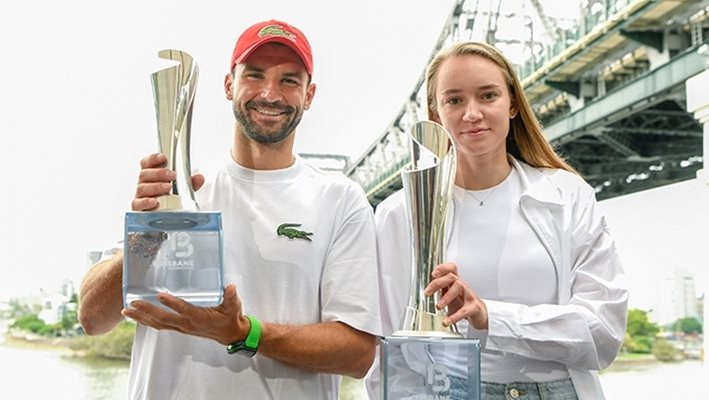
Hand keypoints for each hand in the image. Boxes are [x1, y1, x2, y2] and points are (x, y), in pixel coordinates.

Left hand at [121, 284, 249, 344]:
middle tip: (132, 303)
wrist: (229, 333)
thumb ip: (231, 296)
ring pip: (157, 324)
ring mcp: (181, 327)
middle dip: (147, 311)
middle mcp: (187, 324)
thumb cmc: (230, 317)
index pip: (184, 310)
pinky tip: (136, 315)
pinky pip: (159, 325)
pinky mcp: (178, 327)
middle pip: (163, 319)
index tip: (160, 295)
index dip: (172, 303)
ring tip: (126, 310)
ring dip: (141, 318)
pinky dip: (146, 321)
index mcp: (200, 317)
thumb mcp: (234, 305)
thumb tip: (230, 287)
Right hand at [131, 153, 205, 210]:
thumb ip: (190, 183)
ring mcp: (140, 196)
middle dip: (159, 173)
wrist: (163, 218)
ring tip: (168, 187)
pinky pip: (138, 204)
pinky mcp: (139, 209)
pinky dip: (146, 202)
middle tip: (172, 175)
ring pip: (142, 188)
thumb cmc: (168, 200)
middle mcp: (144, 184)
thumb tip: (200, 178)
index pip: (147, 163)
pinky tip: (155, 202)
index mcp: (151, 176)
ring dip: (156, 186)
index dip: (153, 159)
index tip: (163, 157)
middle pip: (145, 174)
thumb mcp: (182, 190)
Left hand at [424, 262, 487, 329]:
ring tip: (438, 307)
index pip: (451, 268)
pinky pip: (464, 311)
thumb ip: (440, 289)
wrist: (480, 314)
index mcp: (456, 282)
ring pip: (458, 287)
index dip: (442, 268)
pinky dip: (454, 317)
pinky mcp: (474, 308)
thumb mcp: (450, 294)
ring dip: (446, 297)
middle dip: (437, 283)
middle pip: (451, 276)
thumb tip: (426, 289)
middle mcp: (462, 286)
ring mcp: (469, 296)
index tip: (433, 274)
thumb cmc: (463, 302)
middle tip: (427, 293)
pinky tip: (446, 322)